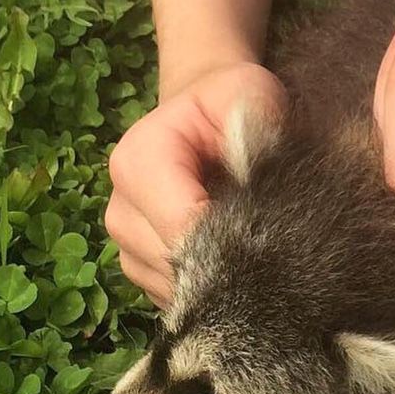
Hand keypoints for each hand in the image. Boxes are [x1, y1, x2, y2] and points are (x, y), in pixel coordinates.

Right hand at [105, 62, 286, 305]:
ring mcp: (124, 245)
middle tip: (273, 245)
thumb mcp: (249, 94)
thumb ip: (257, 125)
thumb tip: (258, 170)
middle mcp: (120, 208)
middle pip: (176, 264)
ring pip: (175, 289)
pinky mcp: (139, 270)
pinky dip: (209, 291)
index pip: (183, 226)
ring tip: (253, 249)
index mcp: (138, 161)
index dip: (233, 241)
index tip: (274, 236)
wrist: (204, 117)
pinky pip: (175, 299)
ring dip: (220, 280)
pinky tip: (234, 265)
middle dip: (229, 264)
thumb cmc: (229, 104)